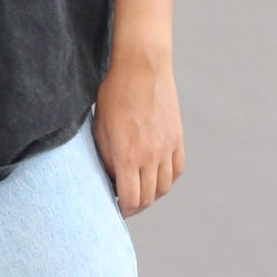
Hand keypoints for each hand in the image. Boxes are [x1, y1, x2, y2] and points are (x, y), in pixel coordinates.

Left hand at [92, 48, 184, 218]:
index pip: (131, 199)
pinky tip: (155, 175)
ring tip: (139, 190)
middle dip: (135, 206)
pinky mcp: (177, 137)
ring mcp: (167, 147)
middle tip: (124, 203)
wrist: (141, 66)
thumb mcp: (100, 128)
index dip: (122, 210)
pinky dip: (166, 179)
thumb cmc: (113, 94)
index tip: (114, 208)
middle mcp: (151, 155)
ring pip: (164, 187)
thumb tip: (111, 180)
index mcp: (128, 155)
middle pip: (148, 198)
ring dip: (151, 195)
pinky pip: (176, 170)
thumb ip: (106, 158)